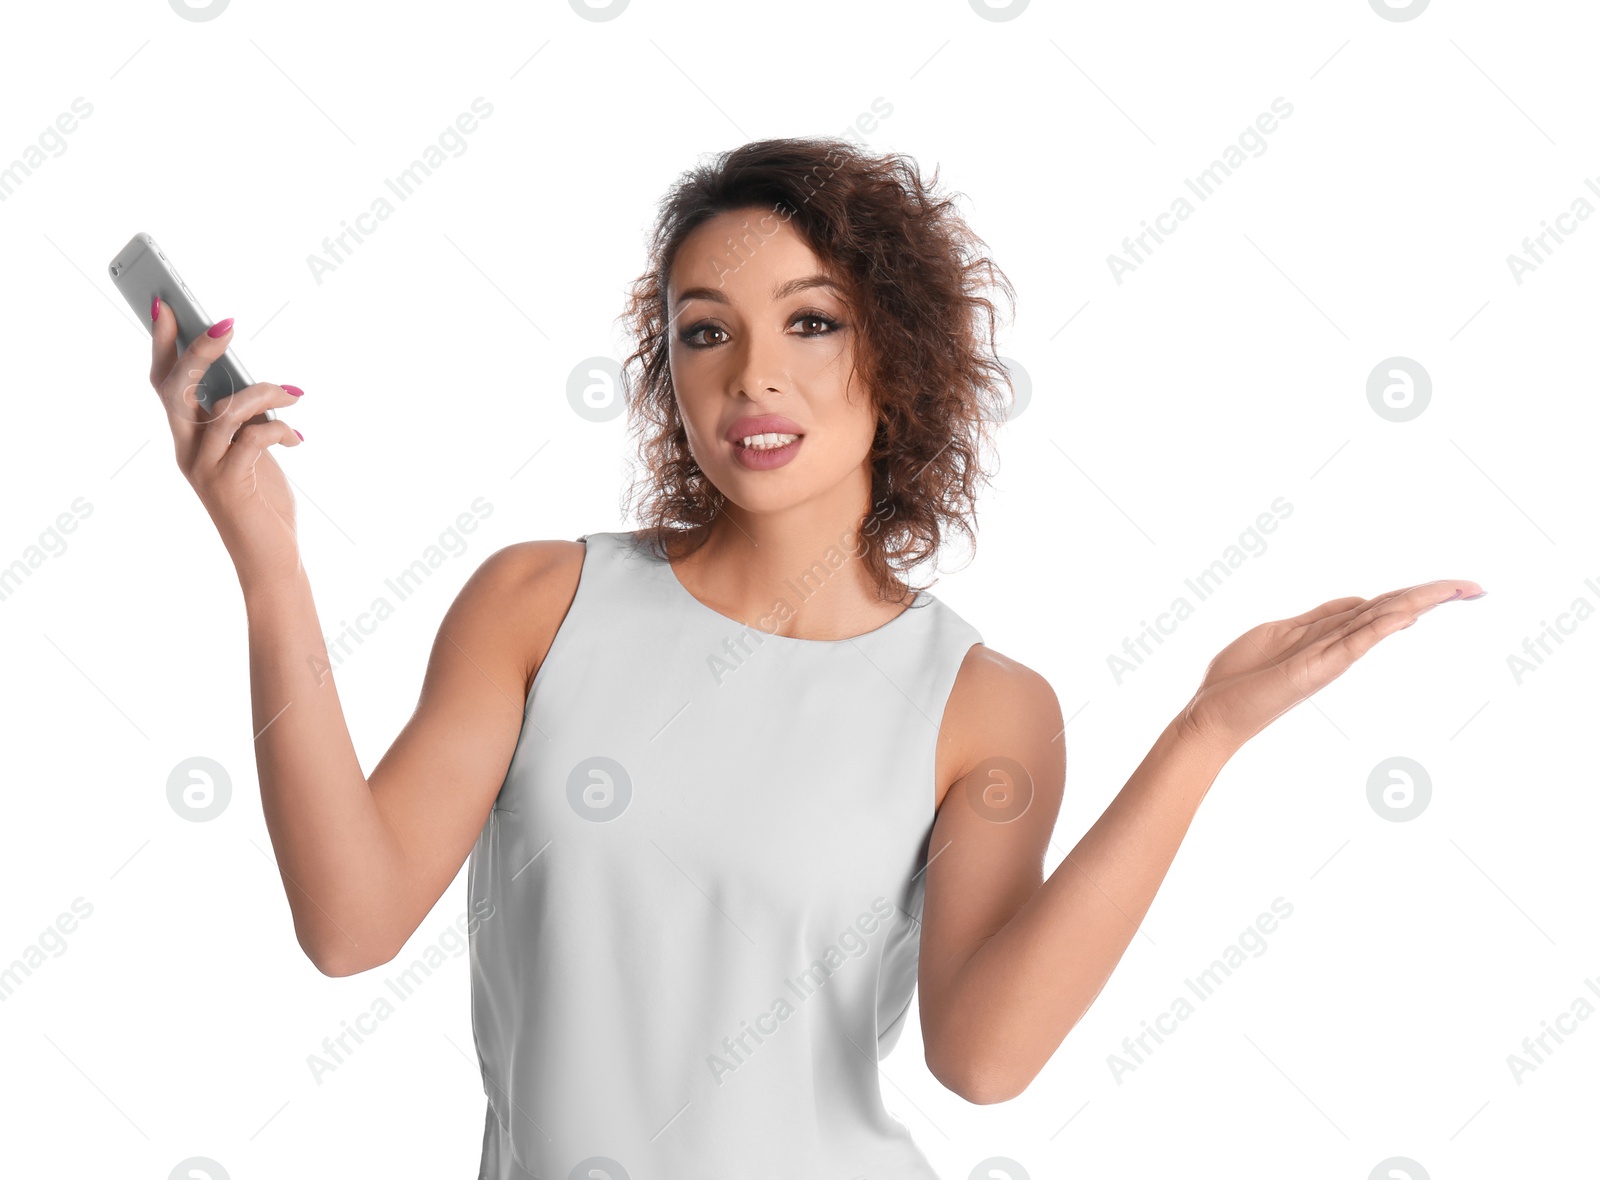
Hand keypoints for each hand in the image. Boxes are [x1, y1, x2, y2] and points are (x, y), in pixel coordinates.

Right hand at [149, 300, 305, 589]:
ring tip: (294, 394)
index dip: (163, 344)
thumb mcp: (249, 452)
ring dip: (264, 393)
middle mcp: (187, 450)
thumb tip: (252, 381)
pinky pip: (251, 438)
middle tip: (228, 325)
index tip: (164, 303)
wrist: (269, 559)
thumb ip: (242, 419)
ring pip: (223, 410)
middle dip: (199, 350)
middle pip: (176, 388)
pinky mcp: (228, 484)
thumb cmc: (261, 502)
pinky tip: (297, 437)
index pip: (164, 383)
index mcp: (187, 438)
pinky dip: (279, 429)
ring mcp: (203, 467)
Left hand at [1179, 579, 1485, 753]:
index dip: (1418, 592)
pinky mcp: (1314, 669)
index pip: (1381, 605)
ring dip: (1418, 604)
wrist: (1213, 713)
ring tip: (1458, 591)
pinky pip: (1353, 644)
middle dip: (1434, 596)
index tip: (1458, 587)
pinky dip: (1380, 628)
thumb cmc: (1240, 677)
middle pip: (1392, 610)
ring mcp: (1329, 658)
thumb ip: (1319, 617)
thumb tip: (1358, 599)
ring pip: (1381, 622)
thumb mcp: (1280, 631)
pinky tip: (1406, 615)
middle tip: (1478, 587)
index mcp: (1329, 633)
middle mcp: (1337, 645)